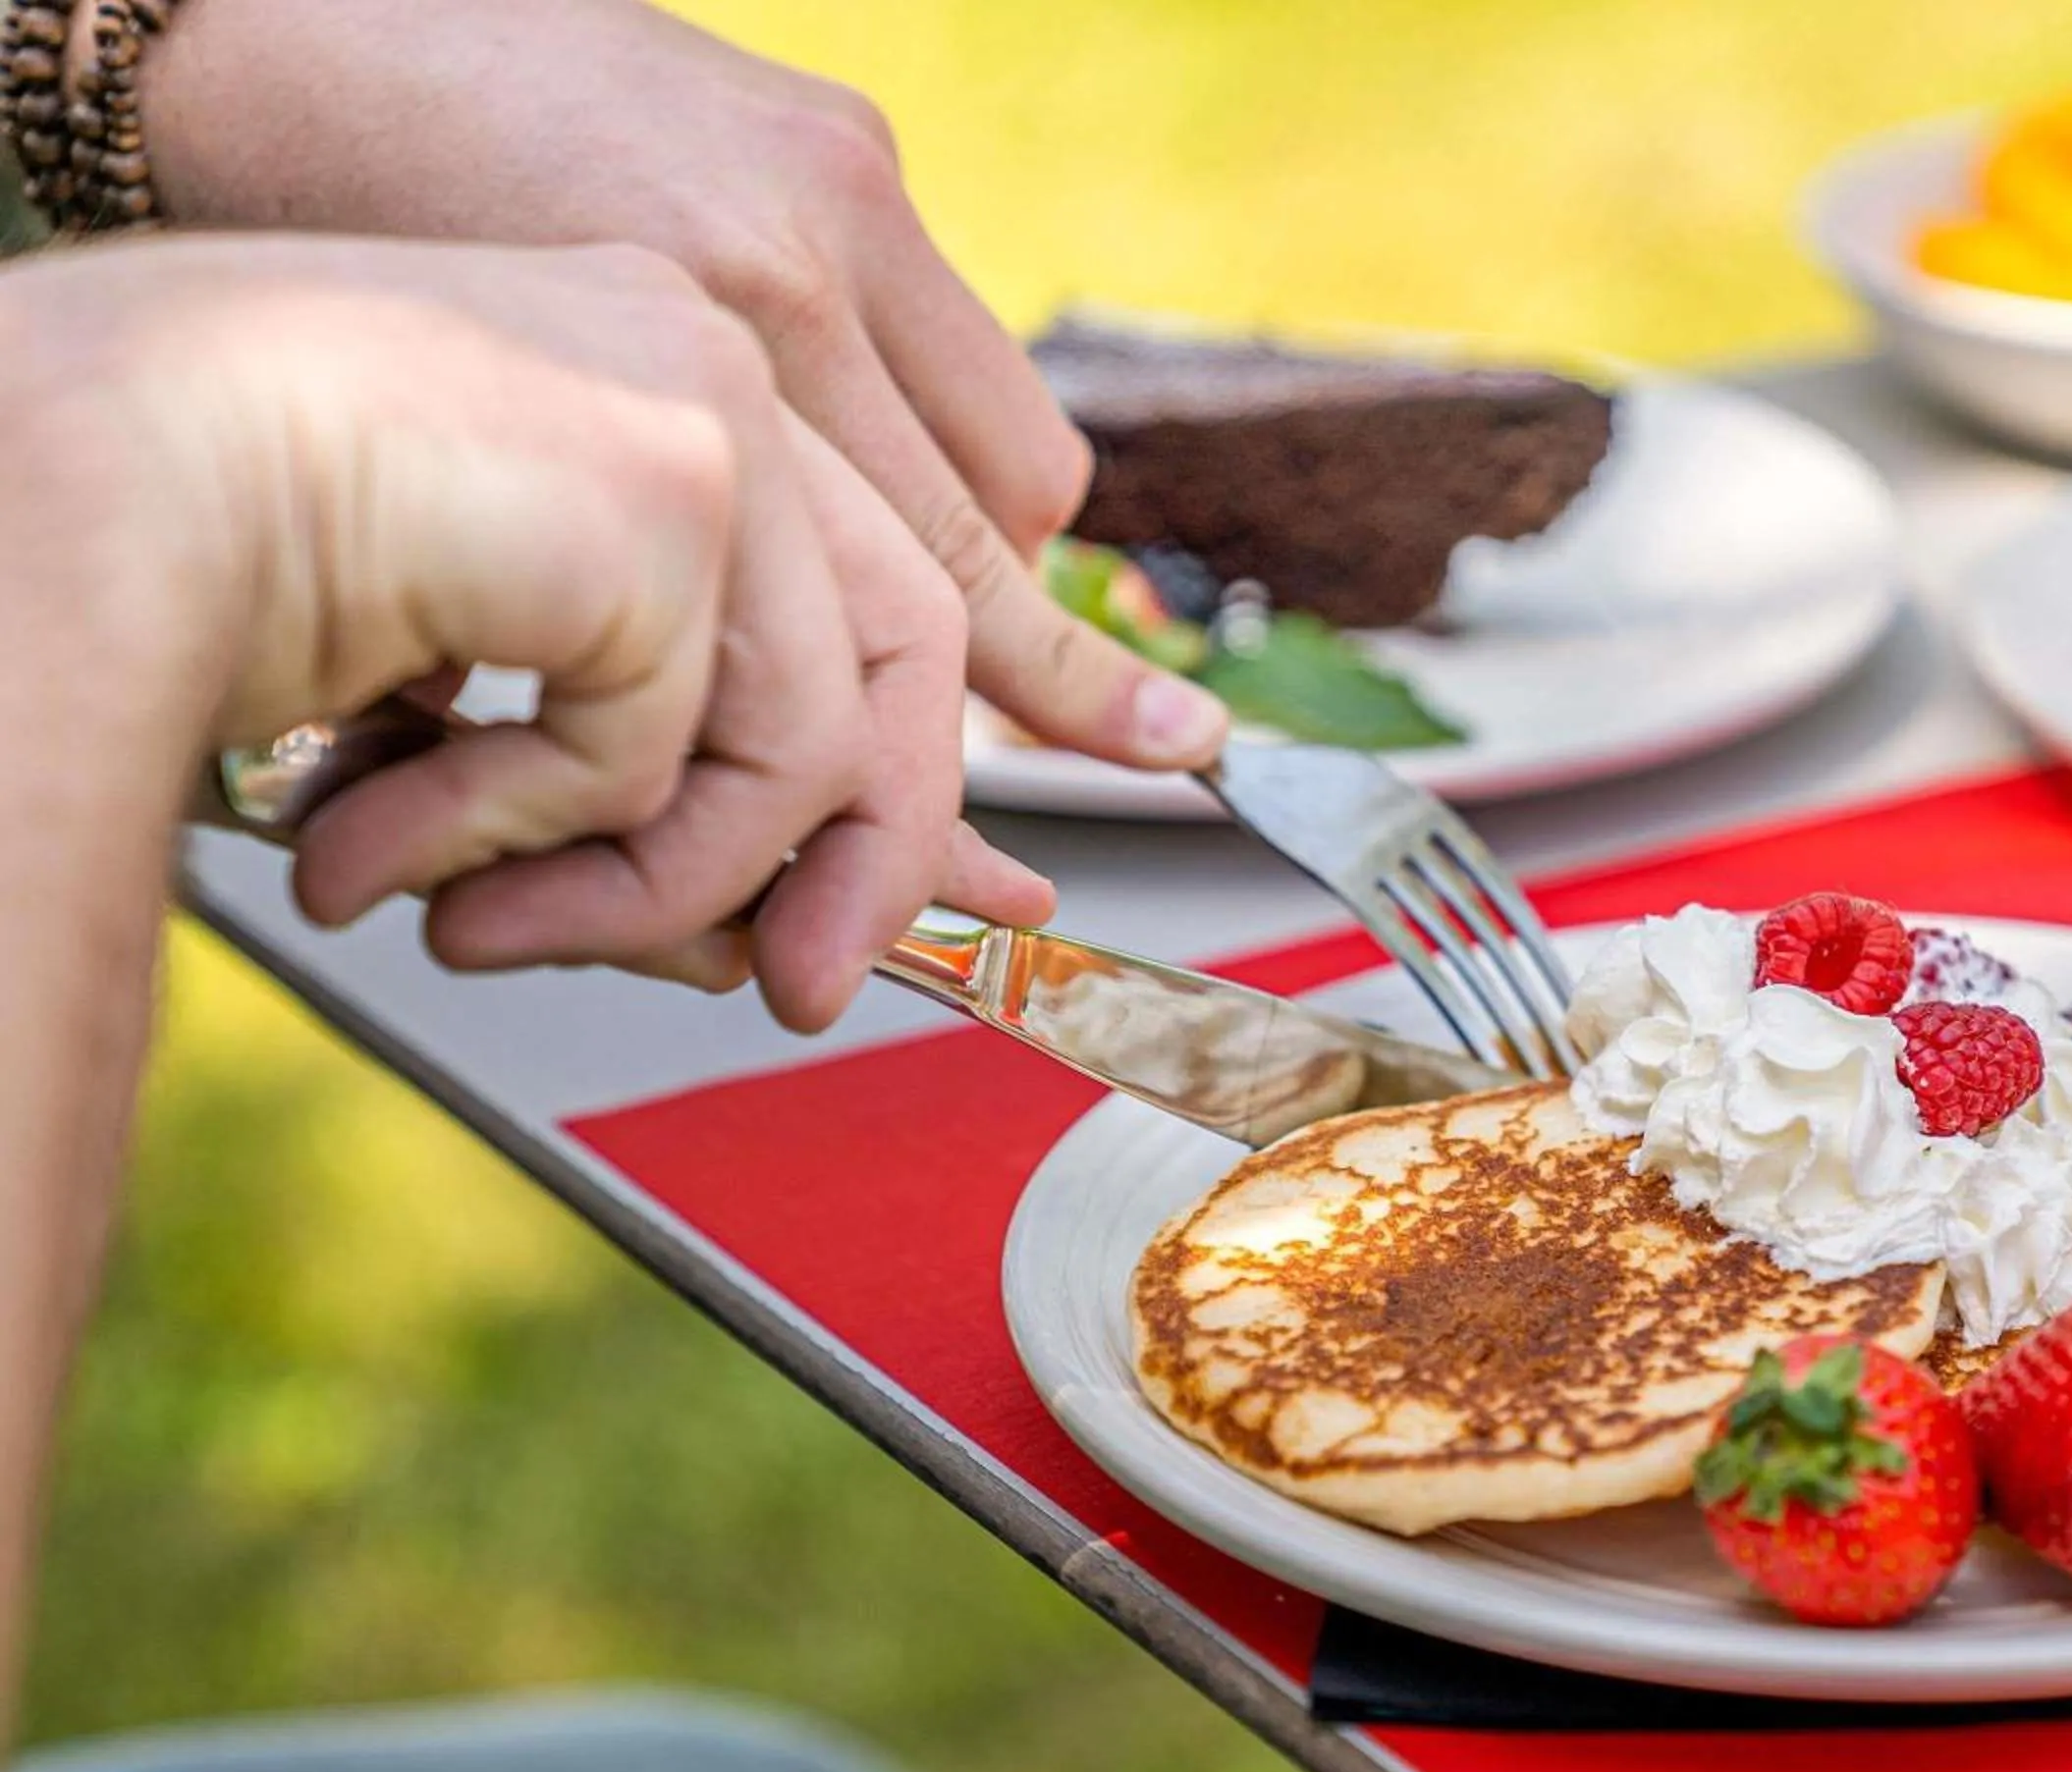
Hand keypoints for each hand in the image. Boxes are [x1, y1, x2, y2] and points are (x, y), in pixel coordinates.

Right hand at [0, 234, 1036, 1028]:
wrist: (74, 485)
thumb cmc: (222, 572)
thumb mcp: (491, 704)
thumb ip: (647, 796)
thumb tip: (773, 947)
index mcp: (671, 387)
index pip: (877, 599)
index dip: (930, 770)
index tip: (984, 907)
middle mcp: (715, 369)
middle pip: (912, 659)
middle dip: (868, 865)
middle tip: (796, 998)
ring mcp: (709, 405)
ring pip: (810, 742)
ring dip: (643, 893)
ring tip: (472, 932)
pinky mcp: (678, 481)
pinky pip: (689, 757)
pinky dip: (547, 842)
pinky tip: (394, 840)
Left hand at [140, 0, 1230, 772]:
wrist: (288, 17)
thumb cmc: (341, 259)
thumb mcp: (489, 460)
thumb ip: (647, 581)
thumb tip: (743, 733)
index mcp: (707, 359)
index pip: (922, 583)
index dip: (1020, 705)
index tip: (1141, 766)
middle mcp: (801, 266)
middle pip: (998, 521)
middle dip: (1048, 651)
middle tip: (1152, 736)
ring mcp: (841, 188)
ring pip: (1008, 434)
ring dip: (987, 534)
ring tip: (923, 598)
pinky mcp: (842, 138)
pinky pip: (948, 329)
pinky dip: (930, 418)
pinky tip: (858, 446)